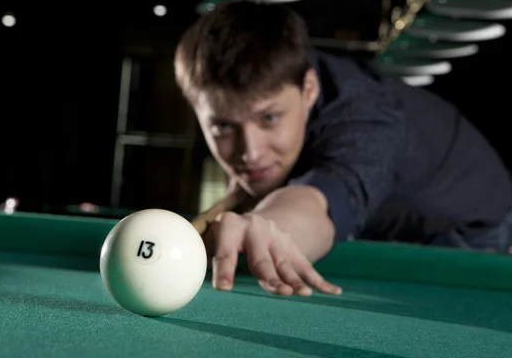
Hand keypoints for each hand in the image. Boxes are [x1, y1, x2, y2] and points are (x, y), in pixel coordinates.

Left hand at [204, 211, 341, 296]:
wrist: (260, 216)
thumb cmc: (227, 235)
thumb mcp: (212, 234)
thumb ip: (200, 249)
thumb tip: (178, 272)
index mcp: (231, 227)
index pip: (226, 250)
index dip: (224, 269)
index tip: (222, 289)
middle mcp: (257, 231)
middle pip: (262, 259)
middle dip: (269, 276)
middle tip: (275, 291)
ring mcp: (279, 240)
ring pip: (286, 265)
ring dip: (294, 281)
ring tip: (301, 294)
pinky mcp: (293, 250)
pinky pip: (308, 267)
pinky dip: (320, 282)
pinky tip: (333, 292)